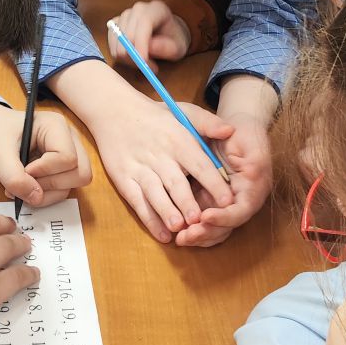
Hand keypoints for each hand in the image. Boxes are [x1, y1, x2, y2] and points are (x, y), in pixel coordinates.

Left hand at [0, 103, 92, 206]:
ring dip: (48, 192)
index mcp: (56, 126)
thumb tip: (36, 198)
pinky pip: (64, 188)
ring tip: (22, 187)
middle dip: (52, 185)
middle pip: (80, 173)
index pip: (67, 158)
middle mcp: (68, 139)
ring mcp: (68, 153)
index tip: (24, 170)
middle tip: (25, 181)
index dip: (45, 171)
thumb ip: (14, 177)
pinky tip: (26, 187)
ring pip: (74, 183)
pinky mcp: (62, 167)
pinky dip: (46, 194)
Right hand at [87, 90, 233, 243]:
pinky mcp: (124, 179)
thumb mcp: (183, 110)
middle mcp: (160, 156)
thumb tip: (230, 132)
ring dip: (166, 211)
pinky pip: (137, 201)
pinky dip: (149, 219)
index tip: (227, 200)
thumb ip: (207, 122)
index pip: (199, 164)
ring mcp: (140, 168)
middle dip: (187, 202)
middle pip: (175, 182)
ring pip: (155, 193)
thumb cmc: (156, 115)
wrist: (115, 111)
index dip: (213, 183)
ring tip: (178, 227)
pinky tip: (161, 234)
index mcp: (178, 140)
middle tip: (199, 220)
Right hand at [108, 0, 190, 62]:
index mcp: (157, 9)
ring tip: (144, 63)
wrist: (167, 35)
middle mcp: (138, 9)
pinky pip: (111, 44)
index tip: (143, 61)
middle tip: (148, 69)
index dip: (141, 42)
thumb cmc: (174, 40)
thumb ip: (166, 48)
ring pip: (118, 42)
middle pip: (128, 33)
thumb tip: (149, 48)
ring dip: (128, 58)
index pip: (144, 22)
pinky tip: (134, 58)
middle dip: (135, 55)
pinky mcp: (115, 25)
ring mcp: (125, 15)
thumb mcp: (178, 47)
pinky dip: (120, 56)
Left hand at [179, 110, 270, 246]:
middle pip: (228, 226)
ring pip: (217, 230)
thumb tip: (237, 146)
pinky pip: (207, 225)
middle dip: (207, 232)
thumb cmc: (237, 131)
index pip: (242, 210)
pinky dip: (195, 231)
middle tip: (186, 236)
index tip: (205, 216)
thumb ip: (232, 137)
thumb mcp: (236, 131)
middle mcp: (242, 200)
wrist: (233, 132)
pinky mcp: (214, 204)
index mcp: (253, 186)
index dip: (224, 217)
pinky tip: (178, 234)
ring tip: (180, 239)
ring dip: (200, 237)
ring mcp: (228, 205)